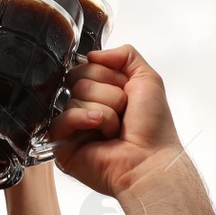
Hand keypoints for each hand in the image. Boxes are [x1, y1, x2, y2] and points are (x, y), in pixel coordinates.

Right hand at [52, 45, 185, 197]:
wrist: (151, 160)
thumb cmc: (153, 127)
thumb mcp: (148, 78)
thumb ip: (125, 55)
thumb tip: (92, 55)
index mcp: (102, 92)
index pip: (88, 66)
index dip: (109, 75)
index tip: (126, 90)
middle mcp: (86, 107)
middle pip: (79, 79)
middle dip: (108, 93)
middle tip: (122, 112)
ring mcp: (74, 126)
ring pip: (74, 98)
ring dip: (105, 111)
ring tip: (115, 129)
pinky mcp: (63, 144)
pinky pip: (62, 119)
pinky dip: (84, 120)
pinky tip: (101, 129)